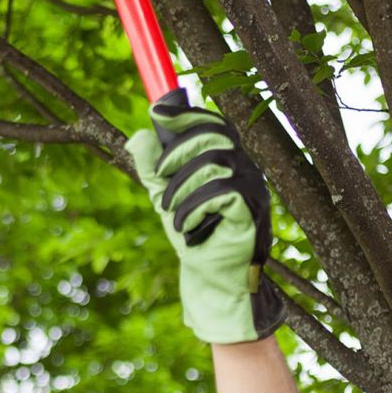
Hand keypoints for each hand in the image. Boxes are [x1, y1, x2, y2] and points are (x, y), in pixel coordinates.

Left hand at [124, 89, 283, 343]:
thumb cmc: (193, 236)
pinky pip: (221, 192)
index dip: (187, 114)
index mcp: (227, 162)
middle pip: (213, 135)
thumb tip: (138, 135)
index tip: (157, 113)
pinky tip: (186, 226)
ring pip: (213, 162)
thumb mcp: (165, 197)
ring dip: (181, 186)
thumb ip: (152, 169)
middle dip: (177, 152)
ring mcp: (253, 189)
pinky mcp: (253, 211)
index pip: (213, 124)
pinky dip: (194, 207)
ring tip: (170, 211)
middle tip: (159, 177)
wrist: (211, 279)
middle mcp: (245, 169)